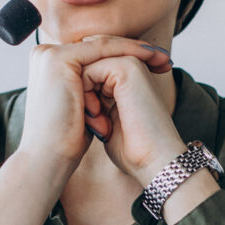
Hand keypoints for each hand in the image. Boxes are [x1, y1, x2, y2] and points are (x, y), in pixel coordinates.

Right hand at [17, 36, 171, 175]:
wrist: (50, 158)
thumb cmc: (68, 141)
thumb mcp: (84, 106)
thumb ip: (92, 88)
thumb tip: (112, 85)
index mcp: (49, 67)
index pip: (94, 54)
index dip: (127, 56)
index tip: (156, 63)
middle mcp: (45, 56)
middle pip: (100, 48)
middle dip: (136, 51)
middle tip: (165, 59)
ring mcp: (49, 55)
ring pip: (103, 46)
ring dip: (136, 50)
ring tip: (162, 60)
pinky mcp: (58, 59)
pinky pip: (102, 50)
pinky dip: (128, 52)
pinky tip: (149, 57)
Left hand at [80, 40, 186, 185]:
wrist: (154, 161)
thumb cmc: (131, 148)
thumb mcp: (106, 120)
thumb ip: (94, 101)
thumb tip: (70, 96)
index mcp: (129, 76)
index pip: (88, 75)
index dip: (84, 101)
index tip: (101, 128)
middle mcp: (131, 65)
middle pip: (84, 70)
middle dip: (82, 98)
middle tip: (99, 127)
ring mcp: (130, 63)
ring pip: (84, 70)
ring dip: (83, 99)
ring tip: (99, 125)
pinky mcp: (126, 67)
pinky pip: (88, 71)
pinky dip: (85, 95)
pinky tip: (97, 116)